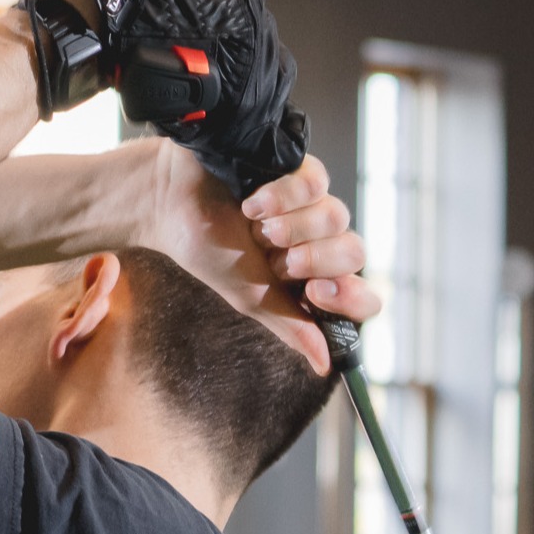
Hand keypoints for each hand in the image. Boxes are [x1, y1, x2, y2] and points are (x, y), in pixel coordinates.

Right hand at [140, 144, 376, 372]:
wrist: (170, 207)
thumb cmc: (211, 253)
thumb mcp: (251, 298)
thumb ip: (292, 326)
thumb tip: (325, 367)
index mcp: (316, 279)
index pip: (363, 297)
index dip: (350, 299)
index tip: (315, 294)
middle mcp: (322, 240)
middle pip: (355, 251)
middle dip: (312, 259)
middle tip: (273, 259)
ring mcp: (314, 202)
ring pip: (336, 216)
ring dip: (293, 227)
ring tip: (254, 227)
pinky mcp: (300, 166)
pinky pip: (316, 182)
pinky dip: (283, 196)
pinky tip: (252, 202)